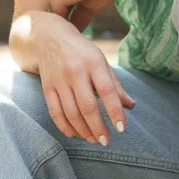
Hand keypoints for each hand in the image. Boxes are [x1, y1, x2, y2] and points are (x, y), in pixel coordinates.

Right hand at [35, 18, 135, 144]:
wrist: (49, 37)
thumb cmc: (82, 52)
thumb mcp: (101, 62)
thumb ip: (115, 85)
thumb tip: (131, 106)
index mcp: (93, 63)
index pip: (106, 90)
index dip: (115, 111)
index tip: (121, 128)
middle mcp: (75, 71)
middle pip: (87, 106)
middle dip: (98, 127)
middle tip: (106, 141)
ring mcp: (59, 80)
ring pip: (71, 112)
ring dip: (83, 130)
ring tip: (94, 140)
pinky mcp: (47, 87)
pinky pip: (55, 112)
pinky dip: (65, 127)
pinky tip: (75, 134)